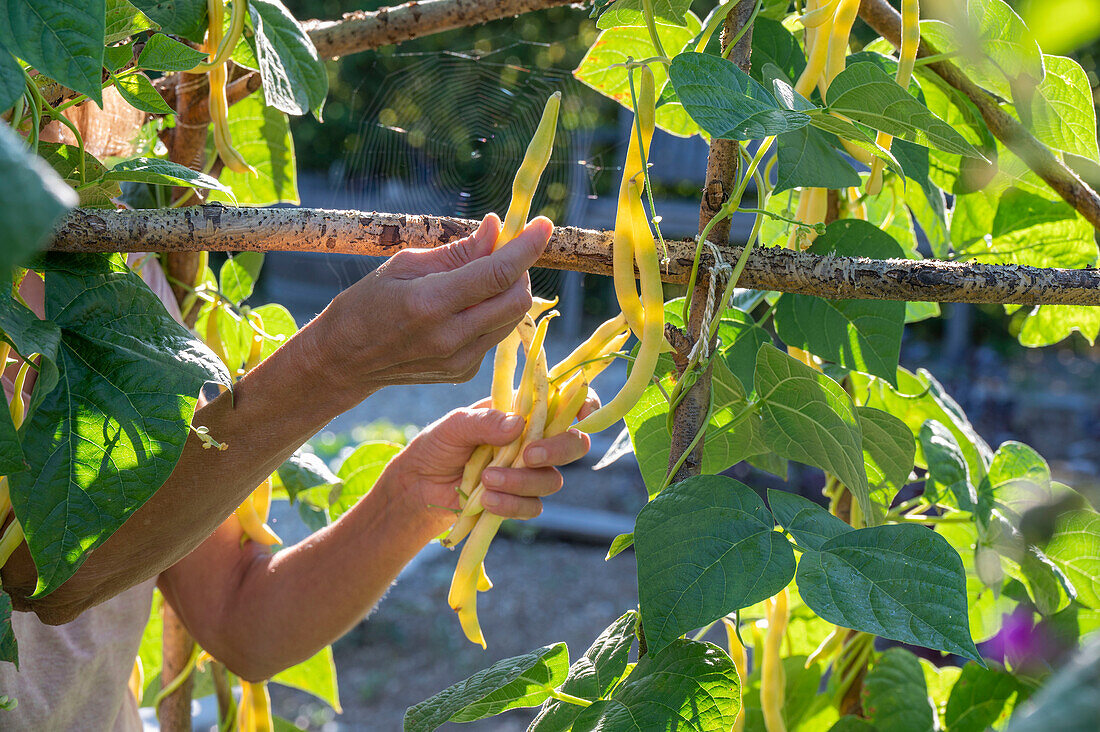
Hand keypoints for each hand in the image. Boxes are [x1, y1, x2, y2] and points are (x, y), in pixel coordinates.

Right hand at [309, 214, 552, 402]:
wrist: (344, 360)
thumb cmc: (367, 303)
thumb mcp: (404, 265)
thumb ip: (458, 251)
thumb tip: (496, 228)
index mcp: (430, 304)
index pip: (496, 273)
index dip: (526, 247)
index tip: (544, 225)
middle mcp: (450, 337)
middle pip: (517, 300)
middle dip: (521, 270)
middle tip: (505, 251)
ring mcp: (459, 361)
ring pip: (512, 319)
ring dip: (509, 291)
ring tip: (483, 276)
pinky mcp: (464, 372)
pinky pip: (495, 335)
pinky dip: (492, 313)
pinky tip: (466, 306)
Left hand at [381, 402, 596, 535]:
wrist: (418, 487)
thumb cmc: (438, 445)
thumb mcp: (455, 425)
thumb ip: (485, 421)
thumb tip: (518, 424)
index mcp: (523, 413)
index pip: (567, 404)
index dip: (584, 405)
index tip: (581, 414)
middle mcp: (534, 441)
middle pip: (574, 444)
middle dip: (558, 450)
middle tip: (530, 455)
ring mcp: (529, 473)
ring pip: (552, 480)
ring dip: (521, 481)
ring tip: (487, 479)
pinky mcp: (519, 501)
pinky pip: (533, 506)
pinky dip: (512, 504)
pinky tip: (487, 500)